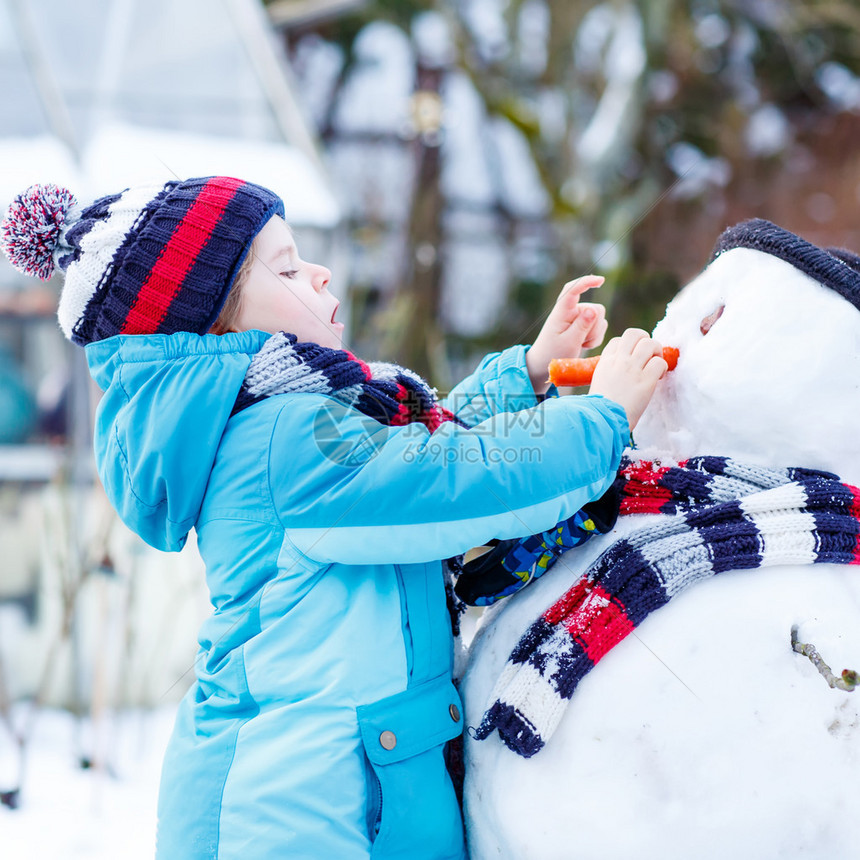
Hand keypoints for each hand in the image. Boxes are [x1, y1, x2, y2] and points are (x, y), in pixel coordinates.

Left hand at [526, 275, 607, 395]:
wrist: (545, 363)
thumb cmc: (553, 352)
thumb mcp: (569, 342)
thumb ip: (582, 326)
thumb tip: (594, 309)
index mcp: (562, 312)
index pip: (572, 290)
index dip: (586, 282)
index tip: (600, 280)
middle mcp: (571, 311)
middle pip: (596, 309)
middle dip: (594, 326)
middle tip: (580, 341)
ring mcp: (578, 317)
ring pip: (600, 319)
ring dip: (594, 334)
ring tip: (579, 344)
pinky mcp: (583, 325)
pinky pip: (600, 327)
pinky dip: (594, 338)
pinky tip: (583, 345)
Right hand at [588, 329, 666, 429]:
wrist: (603, 420)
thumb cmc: (600, 408)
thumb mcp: (599, 383)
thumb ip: (609, 373)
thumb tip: (620, 374)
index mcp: (605, 362)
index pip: (618, 340)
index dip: (629, 347)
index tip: (632, 359)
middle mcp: (619, 361)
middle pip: (635, 333)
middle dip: (645, 340)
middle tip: (649, 355)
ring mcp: (632, 369)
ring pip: (650, 343)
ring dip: (657, 352)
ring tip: (655, 366)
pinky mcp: (646, 380)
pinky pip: (660, 362)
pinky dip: (663, 368)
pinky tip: (657, 378)